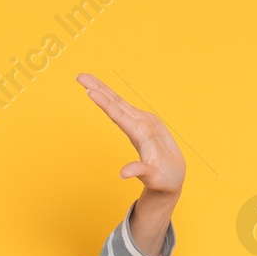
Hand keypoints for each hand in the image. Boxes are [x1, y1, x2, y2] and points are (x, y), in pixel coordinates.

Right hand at [76, 73, 185, 196]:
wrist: (175, 176)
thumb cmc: (165, 178)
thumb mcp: (155, 179)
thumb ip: (141, 172)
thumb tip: (123, 173)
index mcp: (146, 134)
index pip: (121, 116)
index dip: (105, 104)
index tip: (90, 92)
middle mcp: (145, 123)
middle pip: (118, 103)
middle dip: (99, 88)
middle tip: (80, 76)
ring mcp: (144, 121)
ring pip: (119, 102)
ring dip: (102, 89)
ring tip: (85, 79)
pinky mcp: (141, 122)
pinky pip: (122, 107)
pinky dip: (109, 97)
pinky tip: (100, 90)